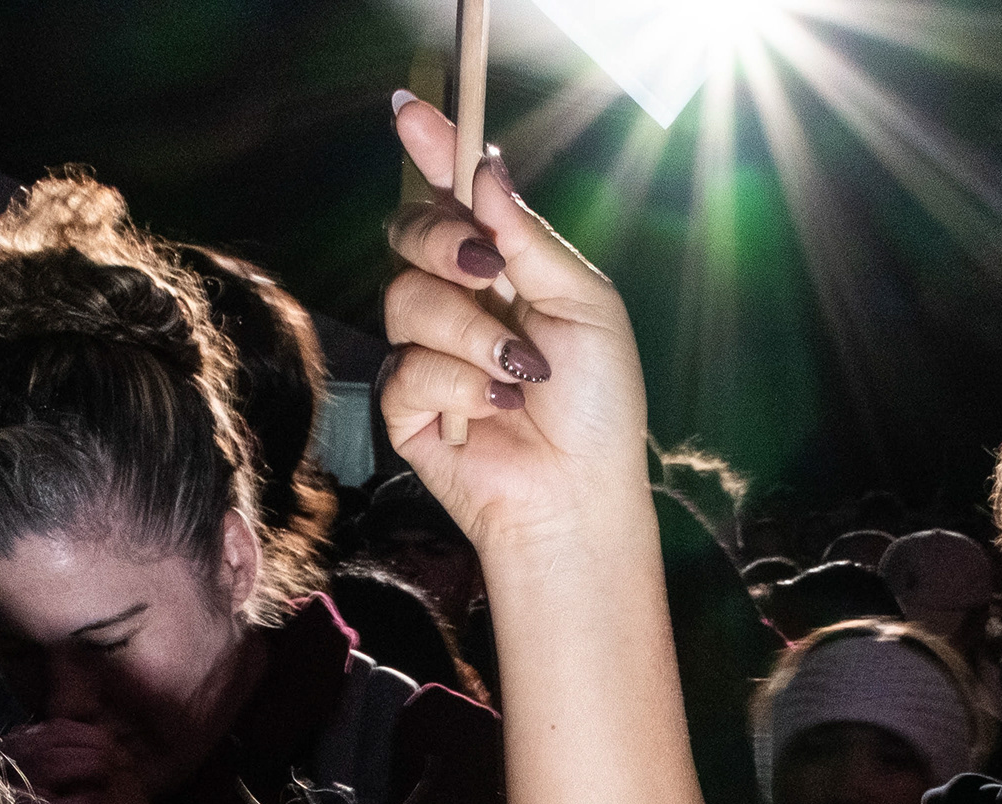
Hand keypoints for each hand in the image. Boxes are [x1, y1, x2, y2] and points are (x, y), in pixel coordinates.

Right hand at [378, 95, 653, 557]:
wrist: (579, 494)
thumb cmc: (597, 405)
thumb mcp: (583, 304)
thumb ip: (530, 237)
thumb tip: (486, 166)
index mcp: (505, 267)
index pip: (456, 196)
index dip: (433, 149)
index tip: (410, 111)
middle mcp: (460, 299)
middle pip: (410, 232)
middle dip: (444, 242)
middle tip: (488, 271)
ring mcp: (427, 350)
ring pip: (404, 298)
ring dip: (469, 334)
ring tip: (519, 375)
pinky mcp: (405, 404)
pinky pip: (405, 367)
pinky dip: (458, 387)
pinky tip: (496, 411)